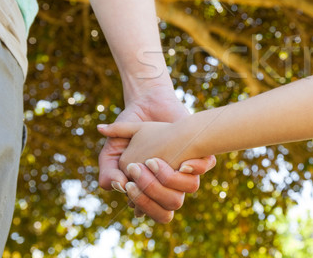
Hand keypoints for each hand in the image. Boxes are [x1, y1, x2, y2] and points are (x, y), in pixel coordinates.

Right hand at [97, 83, 214, 221]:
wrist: (147, 102)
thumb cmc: (129, 128)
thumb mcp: (112, 150)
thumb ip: (108, 171)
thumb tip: (119, 187)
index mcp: (150, 185)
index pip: (151, 209)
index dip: (142, 203)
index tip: (129, 183)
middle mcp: (170, 180)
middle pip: (170, 205)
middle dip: (152, 193)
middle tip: (136, 170)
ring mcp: (185, 166)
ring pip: (188, 188)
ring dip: (169, 179)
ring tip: (152, 161)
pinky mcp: (199, 150)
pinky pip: (204, 166)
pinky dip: (195, 166)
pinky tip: (182, 162)